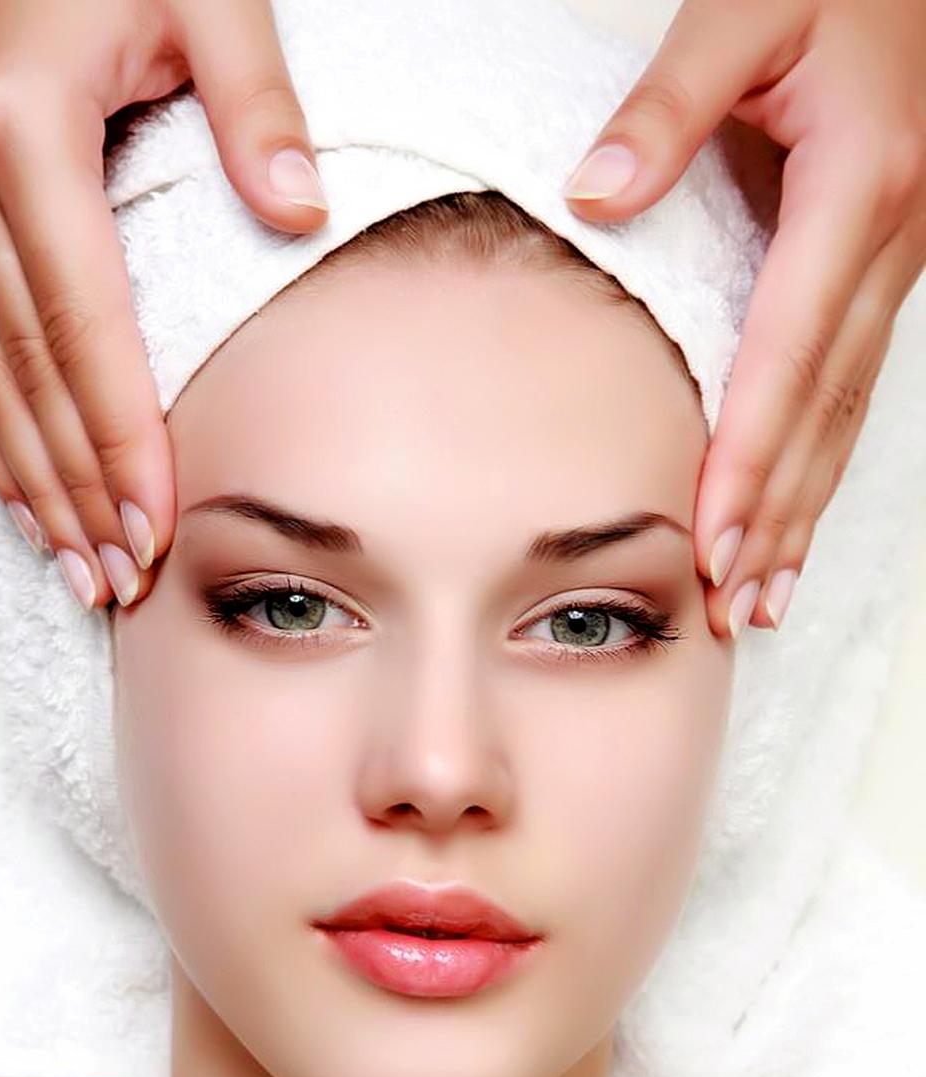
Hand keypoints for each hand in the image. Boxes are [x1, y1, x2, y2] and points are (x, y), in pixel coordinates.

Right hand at [0, 0, 326, 611]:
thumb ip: (253, 99)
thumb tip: (299, 212)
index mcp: (22, 131)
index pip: (83, 327)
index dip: (120, 439)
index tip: (153, 524)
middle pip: (26, 371)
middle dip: (76, 487)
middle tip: (116, 578)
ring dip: (28, 480)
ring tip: (72, 565)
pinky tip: (18, 487)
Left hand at [564, 0, 925, 637]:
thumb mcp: (745, 10)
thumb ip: (669, 104)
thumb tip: (593, 197)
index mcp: (858, 191)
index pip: (789, 353)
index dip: (748, 451)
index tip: (708, 533)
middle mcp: (890, 247)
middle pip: (824, 410)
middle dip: (776, 514)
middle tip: (733, 604)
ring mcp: (897, 267)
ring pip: (848, 415)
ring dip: (804, 511)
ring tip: (766, 596)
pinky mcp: (883, 274)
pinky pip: (853, 389)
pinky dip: (821, 464)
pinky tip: (796, 515)